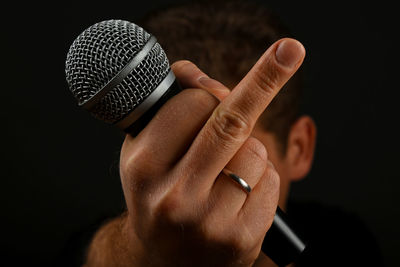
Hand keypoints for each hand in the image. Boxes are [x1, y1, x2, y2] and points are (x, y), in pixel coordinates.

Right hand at [119, 38, 304, 266]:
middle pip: (231, 121)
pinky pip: (271, 182)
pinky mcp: (241, 240)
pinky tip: (238, 197)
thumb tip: (202, 77)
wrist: (164, 259)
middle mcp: (173, 195)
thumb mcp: (148, 149)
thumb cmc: (159, 193)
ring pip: (256, 152)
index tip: (221, 85)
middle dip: (267, 78)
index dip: (208, 94)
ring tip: (224, 173)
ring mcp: (209, 221)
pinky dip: (262, 179)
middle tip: (290, 50)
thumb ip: (171, 107)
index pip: (192, 105)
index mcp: (144, 166)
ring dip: (250, 150)